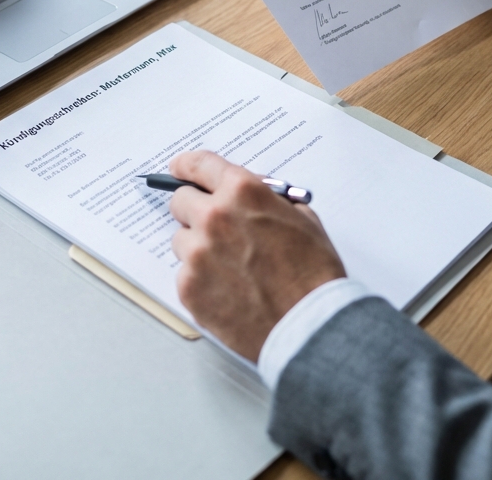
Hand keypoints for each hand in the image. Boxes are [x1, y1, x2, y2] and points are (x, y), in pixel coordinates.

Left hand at [168, 150, 344, 361]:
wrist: (310, 326)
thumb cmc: (313, 274)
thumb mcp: (302, 218)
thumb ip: (266, 199)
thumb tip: (243, 195)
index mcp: (242, 192)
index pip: (199, 165)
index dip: (187, 167)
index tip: (179, 169)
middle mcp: (214, 216)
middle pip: (181, 201)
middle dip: (194, 210)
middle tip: (214, 229)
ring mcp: (197, 252)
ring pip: (181, 239)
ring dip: (198, 248)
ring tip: (232, 269)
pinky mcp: (188, 285)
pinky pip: (185, 273)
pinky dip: (201, 280)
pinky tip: (230, 291)